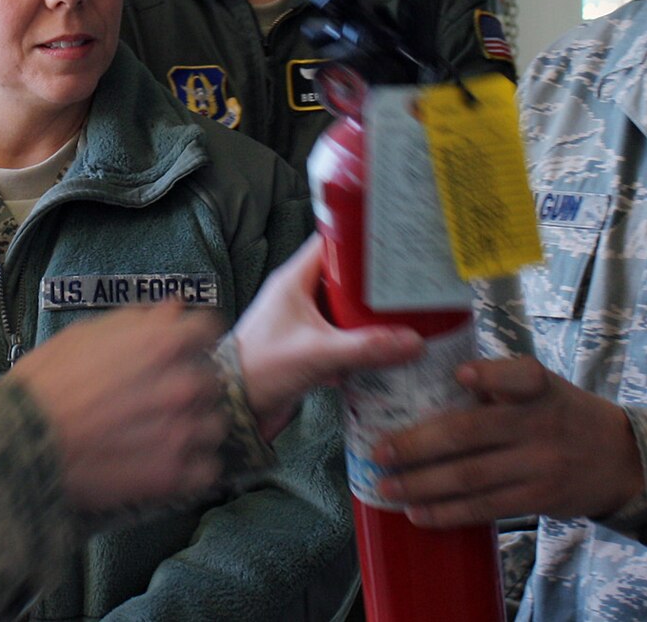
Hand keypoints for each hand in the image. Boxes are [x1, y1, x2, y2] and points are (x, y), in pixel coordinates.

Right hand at [10, 301, 228, 511]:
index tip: (180, 350)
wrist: (21, 441)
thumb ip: (137, 321)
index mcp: (162, 344)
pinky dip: (192, 468)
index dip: (192, 339)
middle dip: (190, 384)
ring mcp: (181, 431)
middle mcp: (181, 384)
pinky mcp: (173, 475)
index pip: (208, 330)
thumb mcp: (85, 335)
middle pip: (212, 379)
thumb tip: (173, 309)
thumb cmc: (45, 384)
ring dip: (195, 427)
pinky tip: (166, 462)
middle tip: (160, 397)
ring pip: (215, 425)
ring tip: (162, 433)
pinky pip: (207, 469)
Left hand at [231, 236, 423, 437]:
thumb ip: (366, 348)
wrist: (233, 406)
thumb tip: (414, 342)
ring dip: (369, 318)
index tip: (395, 244)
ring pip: (345, 309)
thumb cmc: (261, 367)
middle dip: (374, 285)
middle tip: (410, 285)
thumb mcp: (318, 353)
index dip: (361, 240)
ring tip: (406, 316)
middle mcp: (299, 295)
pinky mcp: (307, 346)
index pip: (332, 243)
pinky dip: (358, 343)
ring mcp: (303, 321)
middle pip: (345, 278)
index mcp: (294, 279)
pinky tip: (383, 352)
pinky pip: (340, 336)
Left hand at [372, 356, 643, 526]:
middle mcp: (539, 424)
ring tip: (387, 488)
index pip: (521, 375)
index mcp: (540, 388)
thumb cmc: (566, 414)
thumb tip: (439, 382)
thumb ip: (502, 384)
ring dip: (423, 485)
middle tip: (379, 452)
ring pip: (471, 476)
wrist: (623, 460)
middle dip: (418, 443)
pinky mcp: (538, 498)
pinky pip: (485, 508)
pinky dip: (448, 512)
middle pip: (471, 432)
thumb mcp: (545, 388)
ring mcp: (539, 465)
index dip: (490, 373)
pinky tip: (420, 513)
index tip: (460, 374)